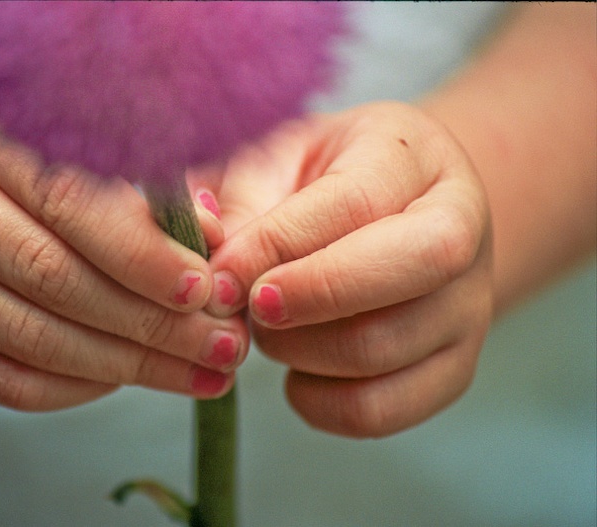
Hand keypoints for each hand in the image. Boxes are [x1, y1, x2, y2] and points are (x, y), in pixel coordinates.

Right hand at [0, 58, 247, 410]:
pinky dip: (67, 389)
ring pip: (21, 334)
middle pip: (44, 273)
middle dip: (149, 323)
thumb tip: (211, 238)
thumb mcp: (74, 128)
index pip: (63, 198)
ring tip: (194, 374)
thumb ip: (143, 176)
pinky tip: (122, 380)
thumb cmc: (19, 138)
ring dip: (121, 365)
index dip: (141, 252)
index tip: (205, 289)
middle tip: (220, 347)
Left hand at [204, 102, 493, 436]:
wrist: (392, 211)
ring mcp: (468, 306)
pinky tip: (295, 372)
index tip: (222, 271)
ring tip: (267, 327)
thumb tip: (211, 260)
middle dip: (312, 295)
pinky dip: (319, 403)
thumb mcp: (277, 160)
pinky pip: (383, 409)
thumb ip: (240, 201)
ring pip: (384, 349)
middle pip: (415, 267)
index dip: (281, 242)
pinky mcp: (453, 369)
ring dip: (299, 350)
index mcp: (414, 156)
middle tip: (251, 303)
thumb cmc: (321, 181)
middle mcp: (464, 227)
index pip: (357, 201)